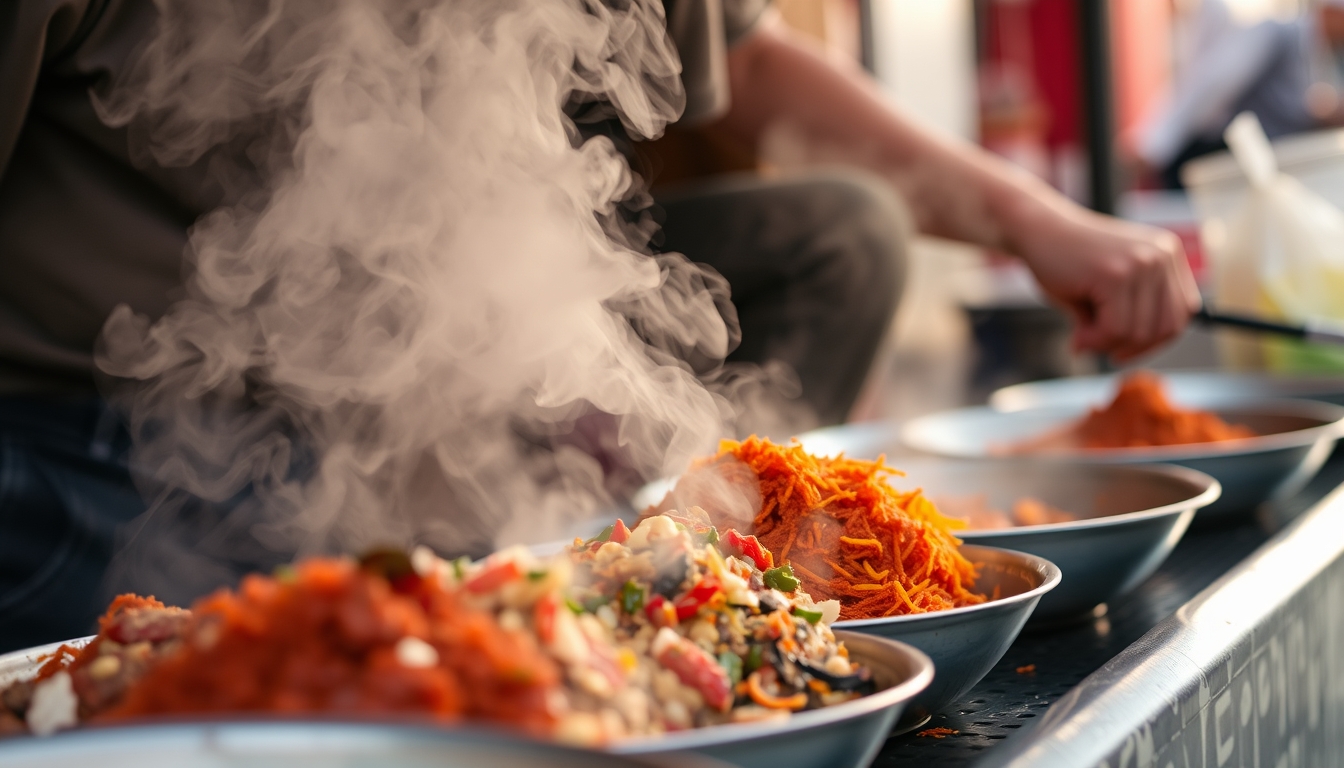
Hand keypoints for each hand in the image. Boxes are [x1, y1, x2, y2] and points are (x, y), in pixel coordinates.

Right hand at [1013, 207, 1201, 360]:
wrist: (1033, 230)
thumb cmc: (1064, 262)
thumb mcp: (1108, 291)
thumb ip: (1131, 315)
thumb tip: (1132, 353)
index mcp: (1166, 255)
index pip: (1182, 313)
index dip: (1154, 341)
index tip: (1122, 350)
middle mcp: (1162, 255)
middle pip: (1168, 327)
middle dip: (1131, 348)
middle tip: (1096, 345)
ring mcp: (1142, 263)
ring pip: (1141, 332)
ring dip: (1108, 345)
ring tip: (1082, 337)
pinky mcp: (1117, 274)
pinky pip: (1117, 328)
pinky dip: (1095, 340)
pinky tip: (1078, 333)